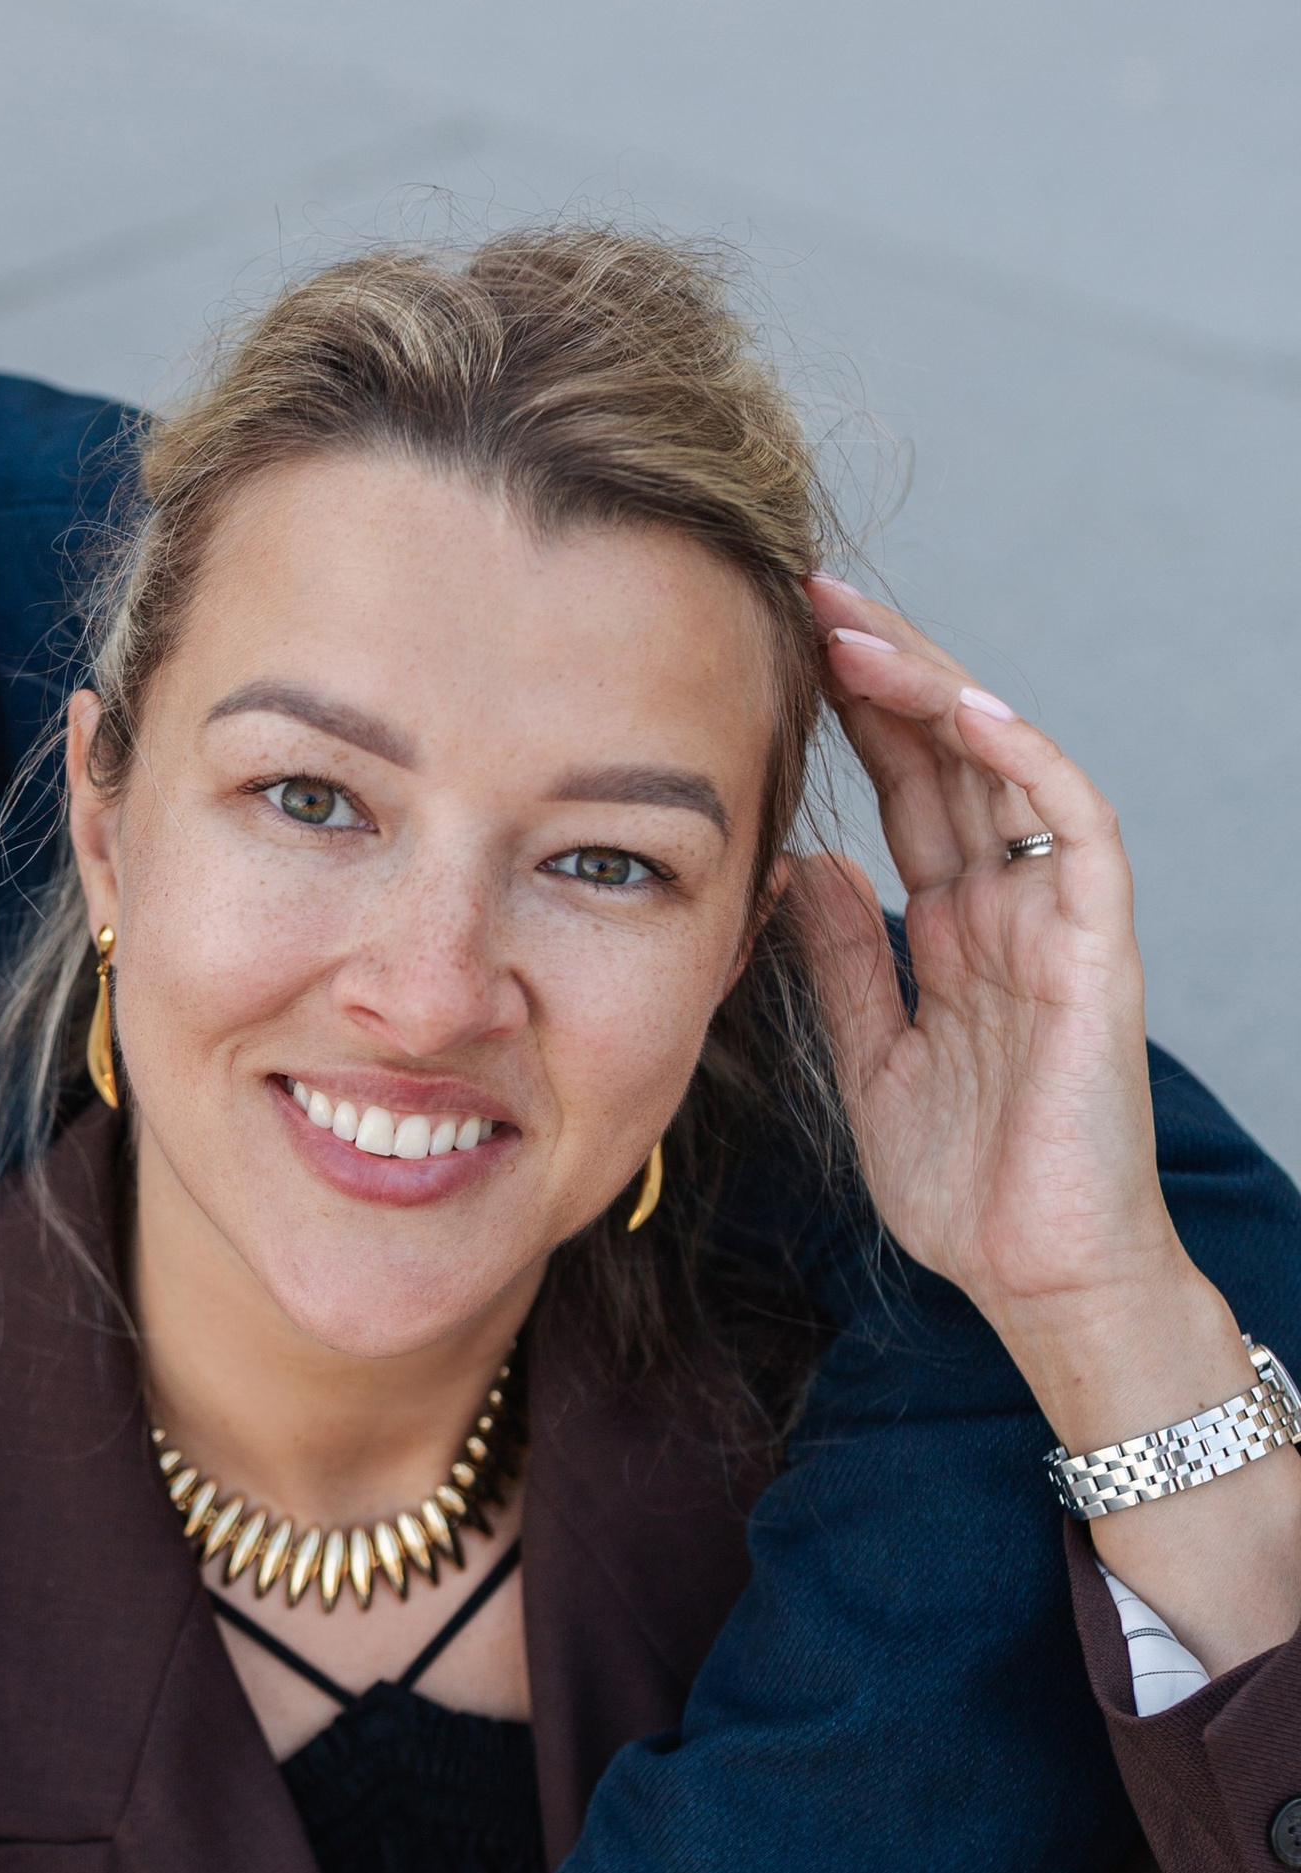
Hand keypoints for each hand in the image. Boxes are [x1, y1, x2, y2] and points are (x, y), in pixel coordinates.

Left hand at [804, 580, 1176, 1328]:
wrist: (1036, 1279)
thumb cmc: (966, 1191)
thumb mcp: (871, 1060)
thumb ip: (841, 962)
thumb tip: (802, 861)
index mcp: (958, 929)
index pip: (905, 789)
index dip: (850, 713)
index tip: (774, 648)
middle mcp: (1011, 905)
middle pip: (948, 754)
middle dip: (881, 669)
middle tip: (805, 594)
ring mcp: (1058, 920)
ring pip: (1003, 766)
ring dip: (932, 690)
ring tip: (854, 631)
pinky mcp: (1099, 947)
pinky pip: (1074, 827)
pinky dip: (1023, 760)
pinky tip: (962, 709)